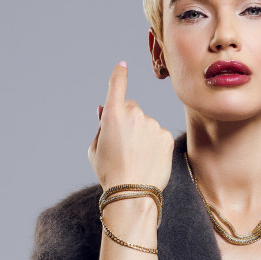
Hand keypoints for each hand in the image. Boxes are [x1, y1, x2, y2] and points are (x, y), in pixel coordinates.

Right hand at [88, 61, 173, 192]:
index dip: (119, 74)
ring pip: (146, 124)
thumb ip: (101, 126)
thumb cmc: (110, 173)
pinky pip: (157, 135)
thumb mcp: (95, 149)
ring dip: (141, 134)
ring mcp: (152, 124)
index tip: (122, 65)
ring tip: (135, 157)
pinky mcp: (165, 136)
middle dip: (127, 119)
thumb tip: (105, 109)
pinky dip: (153, 144)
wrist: (132, 194)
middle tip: (122, 144)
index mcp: (112, 115)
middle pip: (131, 108)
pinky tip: (147, 160)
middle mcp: (134, 114)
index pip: (117, 86)